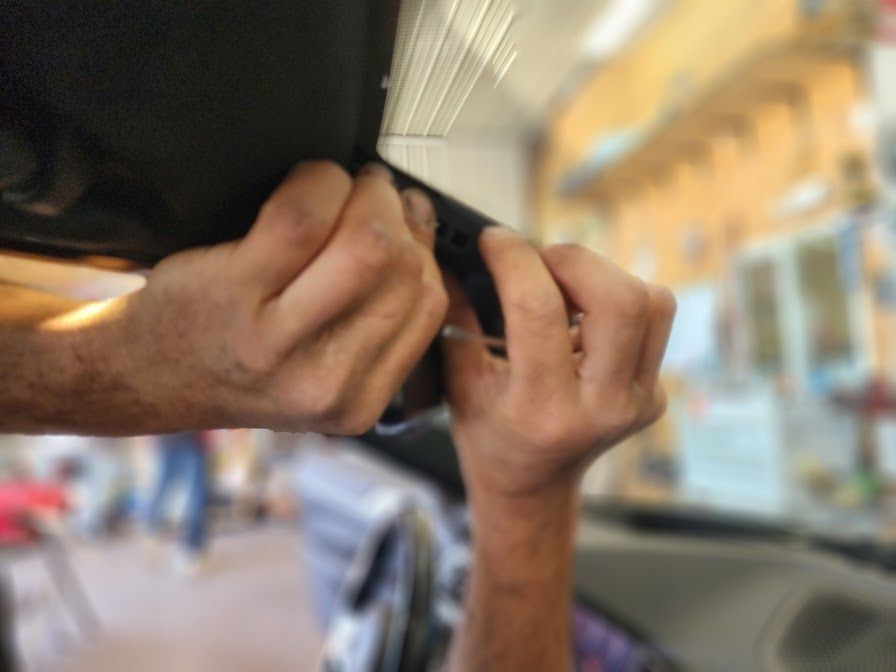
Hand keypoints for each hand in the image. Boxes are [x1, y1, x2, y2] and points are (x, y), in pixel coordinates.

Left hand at [84, 161, 446, 433]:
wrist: (146, 373)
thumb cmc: (230, 360)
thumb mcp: (320, 373)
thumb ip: (374, 322)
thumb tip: (414, 231)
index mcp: (355, 399)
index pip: (429, 307)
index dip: (423, 249)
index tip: (405, 225)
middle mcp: (323, 378)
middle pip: (405, 270)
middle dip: (396, 215)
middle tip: (372, 197)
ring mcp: (278, 337)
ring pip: (367, 242)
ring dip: (363, 195)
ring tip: (343, 188)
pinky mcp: (235, 291)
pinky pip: (302, 217)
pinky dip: (315, 182)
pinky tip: (307, 183)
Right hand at [443, 227, 675, 498]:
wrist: (534, 490)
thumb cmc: (491, 440)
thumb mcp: (460, 385)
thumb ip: (457, 318)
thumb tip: (454, 255)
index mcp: (542, 410)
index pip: (539, 310)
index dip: (514, 259)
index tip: (495, 240)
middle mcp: (602, 408)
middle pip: (618, 298)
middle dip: (571, 260)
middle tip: (537, 264)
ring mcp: (637, 402)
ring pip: (651, 302)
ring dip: (602, 278)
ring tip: (563, 290)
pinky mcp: (653, 394)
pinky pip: (653, 322)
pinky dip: (617, 302)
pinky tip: (582, 319)